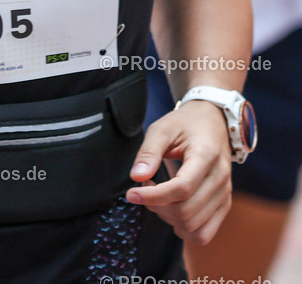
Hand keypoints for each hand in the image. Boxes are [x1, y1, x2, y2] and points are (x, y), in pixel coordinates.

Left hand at [125, 100, 232, 243]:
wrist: (214, 122)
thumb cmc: (186, 123)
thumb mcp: (163, 128)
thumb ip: (149, 151)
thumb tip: (137, 177)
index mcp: (206, 156)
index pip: (181, 188)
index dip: (154, 196)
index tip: (132, 194)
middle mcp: (220, 178)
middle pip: (186, 211)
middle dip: (157, 206)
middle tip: (146, 188)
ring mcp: (224, 194)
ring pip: (194, 226)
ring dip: (168, 218)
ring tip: (158, 197)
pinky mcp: (224, 204)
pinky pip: (205, 233)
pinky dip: (185, 230)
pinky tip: (172, 213)